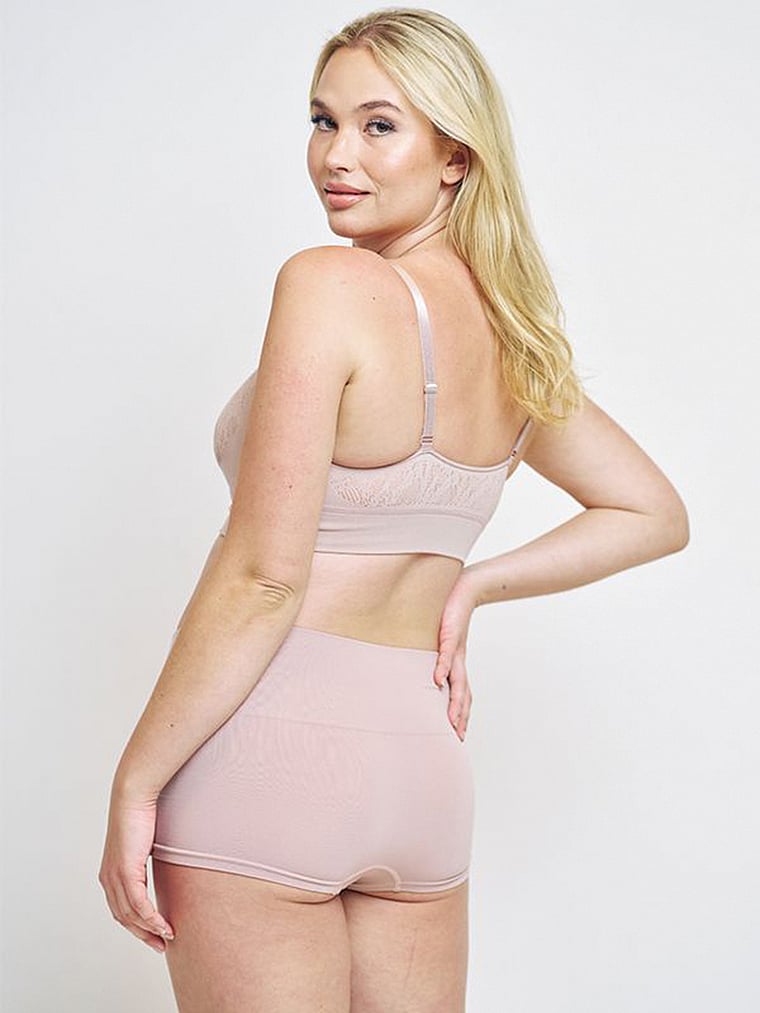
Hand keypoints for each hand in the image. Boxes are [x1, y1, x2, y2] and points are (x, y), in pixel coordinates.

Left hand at [97, 786, 174, 952]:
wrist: (133, 795)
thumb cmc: (141, 813)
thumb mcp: (144, 843)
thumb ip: (147, 858)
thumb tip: (161, 864)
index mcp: (110, 873)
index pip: (120, 909)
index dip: (136, 925)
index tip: (154, 933)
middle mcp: (108, 878)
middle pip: (124, 918)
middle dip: (143, 934)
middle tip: (161, 945)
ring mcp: (115, 877)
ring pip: (131, 915)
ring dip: (149, 930)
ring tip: (168, 937)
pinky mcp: (125, 872)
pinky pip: (138, 905)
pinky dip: (151, 919)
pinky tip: (164, 926)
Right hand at [434, 576, 477, 740]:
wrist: (466, 589)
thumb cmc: (451, 614)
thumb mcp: (442, 638)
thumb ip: (435, 653)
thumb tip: (424, 668)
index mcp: (458, 664)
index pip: (462, 694)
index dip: (461, 715)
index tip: (458, 735)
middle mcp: (459, 661)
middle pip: (463, 694)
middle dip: (460, 717)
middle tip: (457, 738)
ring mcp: (456, 649)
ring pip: (458, 681)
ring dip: (455, 702)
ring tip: (451, 721)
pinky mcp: (451, 634)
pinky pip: (446, 654)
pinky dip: (442, 668)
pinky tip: (436, 680)